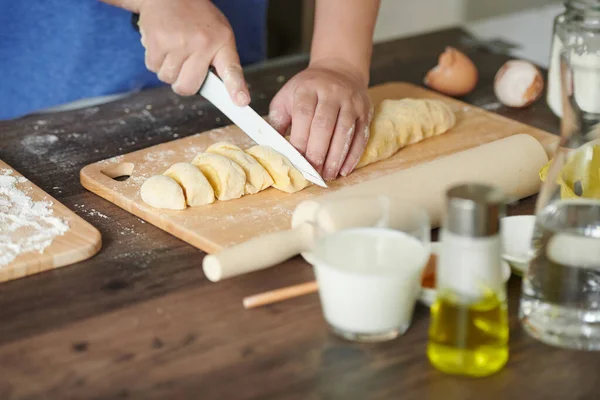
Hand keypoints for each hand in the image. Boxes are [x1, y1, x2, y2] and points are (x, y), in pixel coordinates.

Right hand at [137, 0, 249, 104]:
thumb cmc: (197, 19)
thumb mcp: (219, 35)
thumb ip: (222, 63)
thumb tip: (228, 96)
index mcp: (222, 42)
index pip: (231, 70)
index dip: (236, 88)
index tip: (241, 102)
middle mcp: (201, 43)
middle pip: (188, 87)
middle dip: (184, 82)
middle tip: (186, 66)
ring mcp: (177, 43)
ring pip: (168, 79)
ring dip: (169, 70)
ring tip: (174, 50)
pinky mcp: (156, 42)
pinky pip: (153, 68)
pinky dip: (156, 61)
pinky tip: (163, 45)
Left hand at [269, 59, 372, 179]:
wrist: (338, 71)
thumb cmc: (307, 91)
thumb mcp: (286, 98)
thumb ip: (277, 122)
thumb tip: (272, 149)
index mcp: (307, 89)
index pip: (303, 115)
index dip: (300, 140)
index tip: (297, 161)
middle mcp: (331, 93)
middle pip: (324, 125)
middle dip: (318, 152)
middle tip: (313, 173)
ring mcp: (351, 102)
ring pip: (345, 132)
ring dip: (336, 157)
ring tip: (328, 175)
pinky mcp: (365, 111)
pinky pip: (361, 136)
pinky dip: (353, 156)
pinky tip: (344, 169)